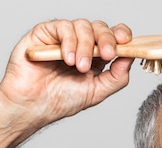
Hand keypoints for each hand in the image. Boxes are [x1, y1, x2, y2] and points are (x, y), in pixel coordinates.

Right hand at [0, 19, 133, 131]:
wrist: (31, 107)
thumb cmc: (59, 101)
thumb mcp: (96, 92)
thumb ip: (116, 77)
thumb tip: (130, 58)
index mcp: (94, 57)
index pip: (113, 38)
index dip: (121, 36)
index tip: (126, 43)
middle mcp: (80, 44)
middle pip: (100, 28)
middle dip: (107, 39)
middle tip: (106, 55)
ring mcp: (63, 37)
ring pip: (83, 26)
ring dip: (85, 46)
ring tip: (78, 67)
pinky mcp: (45, 33)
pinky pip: (62, 27)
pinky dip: (69, 42)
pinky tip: (67, 59)